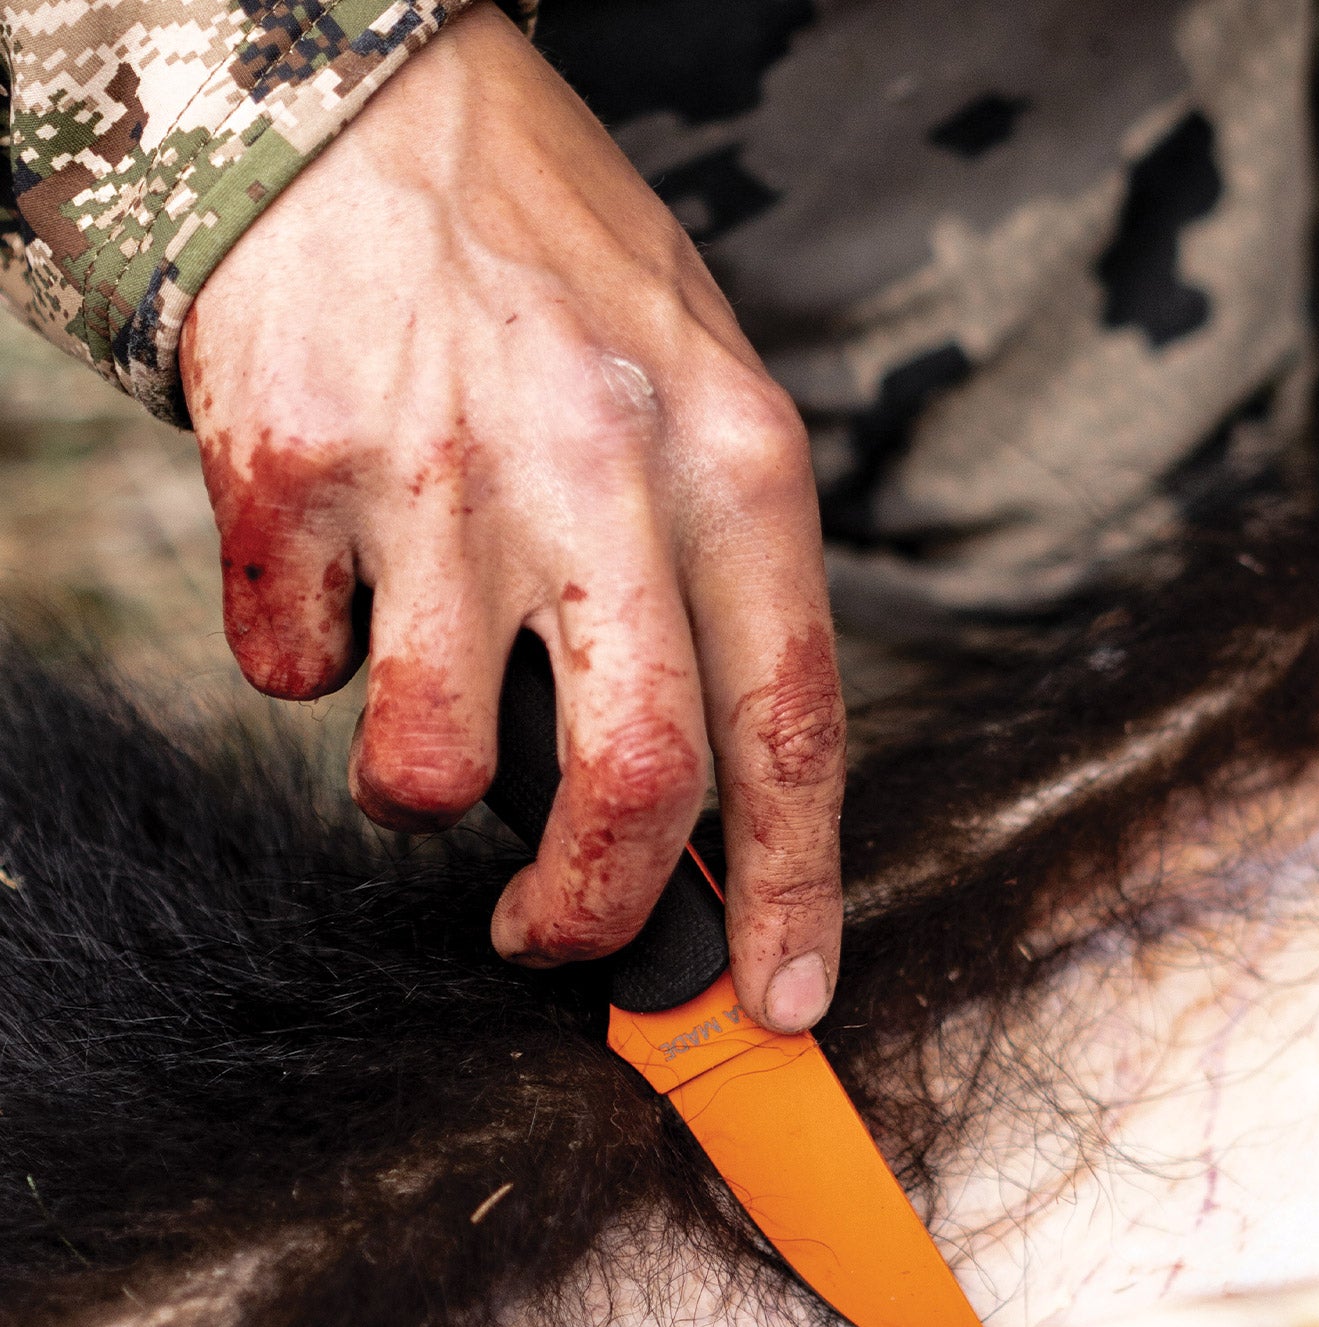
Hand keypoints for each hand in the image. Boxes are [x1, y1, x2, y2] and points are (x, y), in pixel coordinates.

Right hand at [180, 1, 842, 1033]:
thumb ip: (720, 598)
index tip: (784, 997)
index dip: (793, 890)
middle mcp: (599, 469)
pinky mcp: (286, 471)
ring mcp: (437, 471)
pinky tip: (344, 571)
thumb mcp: (698, 404)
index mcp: (734, 460)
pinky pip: (292, 675)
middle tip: (560, 938)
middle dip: (596, 914)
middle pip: (632, 781)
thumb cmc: (559, 277)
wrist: (365, 98)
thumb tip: (711, 816)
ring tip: (428, 691)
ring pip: (428, 767)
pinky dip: (313, 664)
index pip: (792, 725)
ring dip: (421, 786)